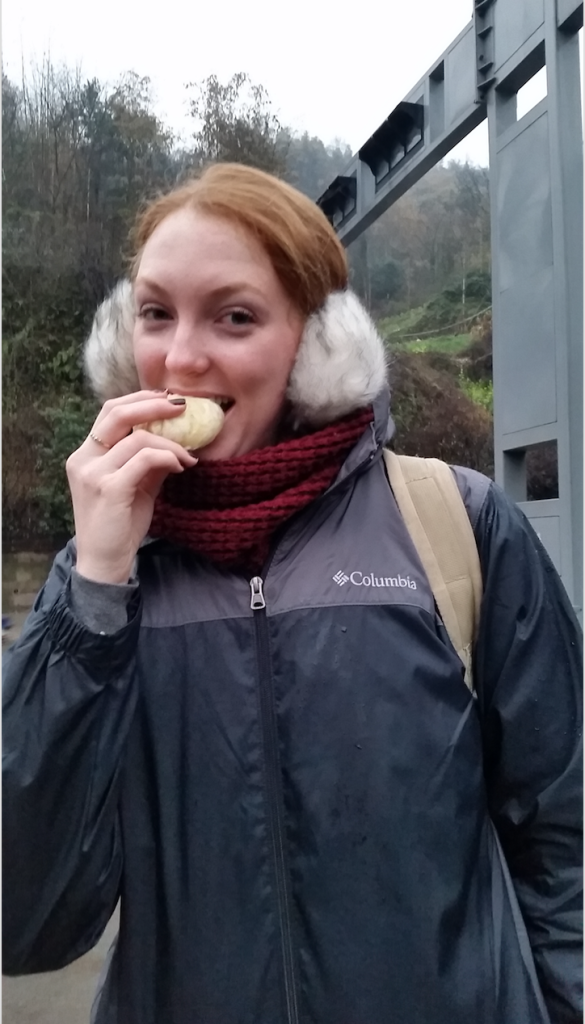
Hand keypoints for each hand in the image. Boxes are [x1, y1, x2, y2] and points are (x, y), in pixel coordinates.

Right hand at [66, 391, 197, 583]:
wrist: (105, 561)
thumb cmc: (119, 524)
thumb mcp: (135, 485)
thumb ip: (148, 460)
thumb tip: (176, 437)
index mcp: (85, 454)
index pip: (110, 412)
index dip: (140, 399)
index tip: (168, 399)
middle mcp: (83, 459)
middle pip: (117, 412)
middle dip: (153, 405)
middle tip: (182, 407)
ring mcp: (93, 473)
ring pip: (137, 438)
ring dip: (170, 442)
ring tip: (188, 456)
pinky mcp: (109, 488)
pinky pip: (145, 459)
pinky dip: (168, 457)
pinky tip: (180, 467)